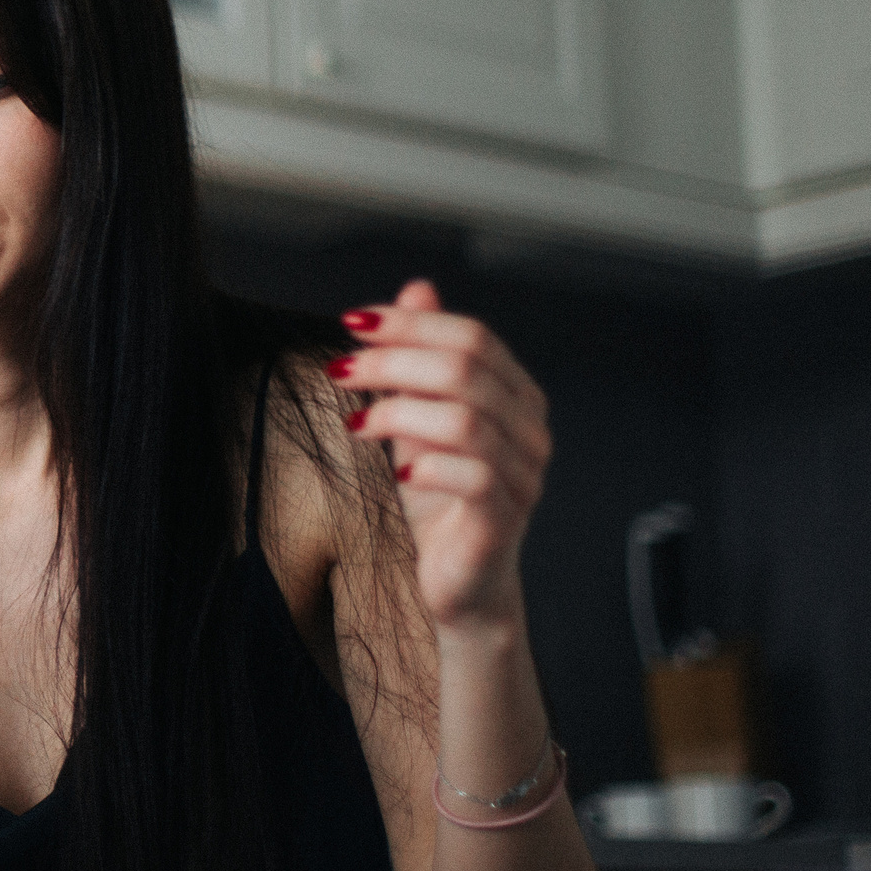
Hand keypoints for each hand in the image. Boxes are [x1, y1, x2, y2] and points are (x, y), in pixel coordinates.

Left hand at [333, 280, 549, 632]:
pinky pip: (473, 475)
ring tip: (357, 423)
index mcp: (515, 396)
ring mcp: (524, 475)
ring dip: (398, 412)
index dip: (411, 325)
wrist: (457, 581)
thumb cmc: (440, 500)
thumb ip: (423, 358)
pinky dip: (427, 463)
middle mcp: (529, 430)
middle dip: (393, 361)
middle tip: (341, 369)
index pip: (472, 336)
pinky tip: (397, 468)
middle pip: (466, 369)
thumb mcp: (420, 416)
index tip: (354, 322)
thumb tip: (417, 290)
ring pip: (466, 418)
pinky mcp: (504, 518)